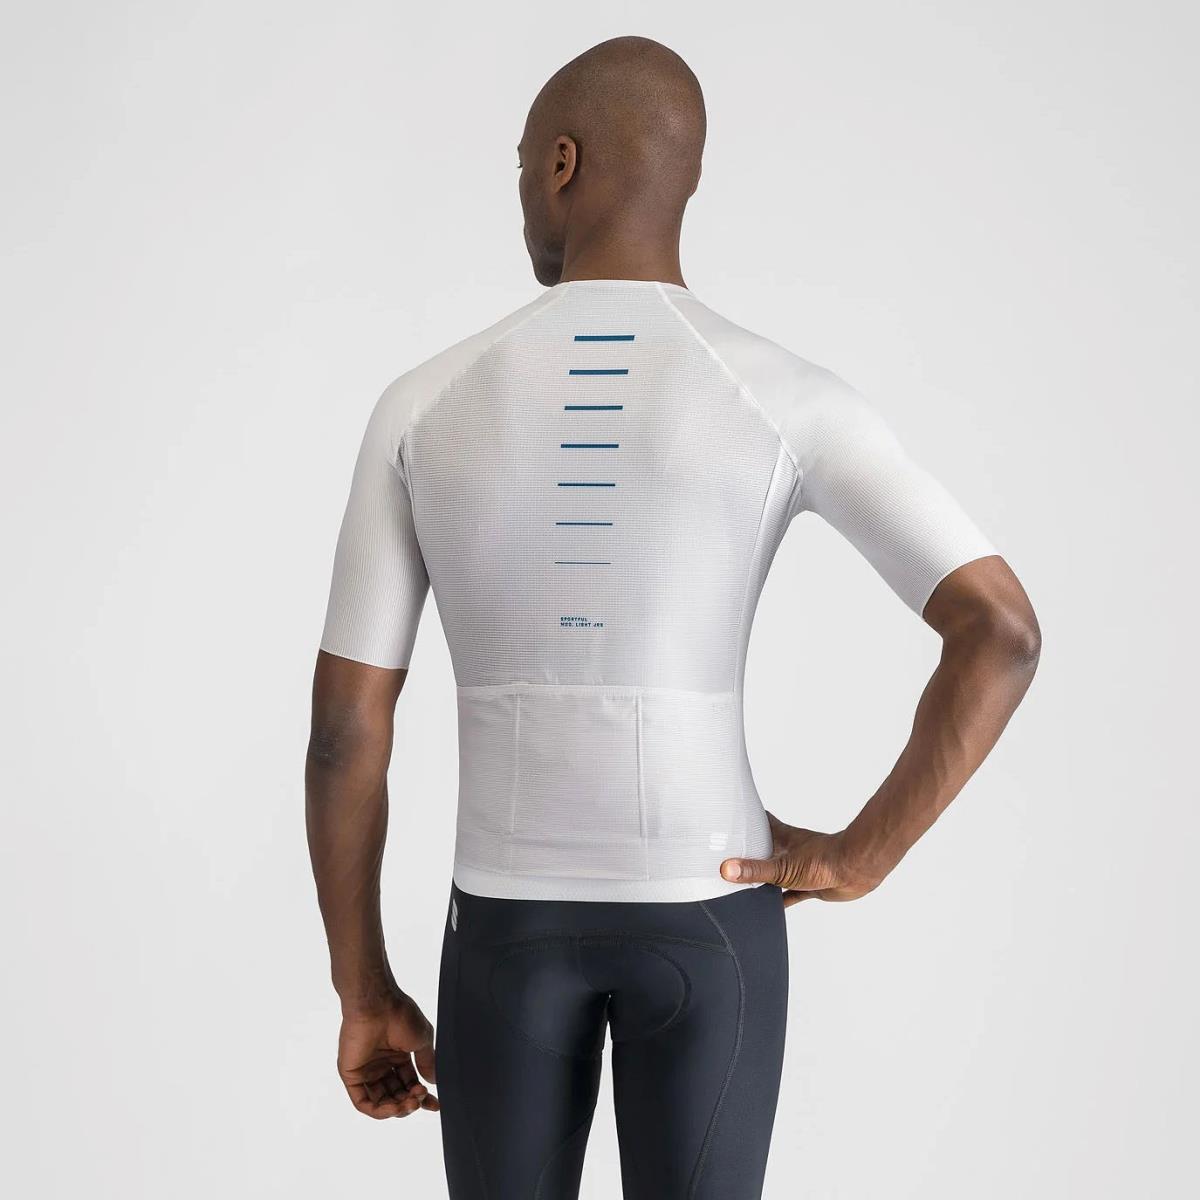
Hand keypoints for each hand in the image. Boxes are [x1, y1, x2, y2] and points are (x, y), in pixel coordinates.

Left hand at [337, 989, 439, 1118]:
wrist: (377, 1005)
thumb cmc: (400, 1015)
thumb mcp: (422, 1040)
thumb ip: (427, 1063)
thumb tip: (433, 1081)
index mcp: (397, 1055)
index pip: (409, 1083)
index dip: (421, 1096)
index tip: (434, 1104)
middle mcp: (381, 1064)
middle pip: (396, 1095)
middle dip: (411, 1102)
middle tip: (421, 1100)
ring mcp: (366, 1071)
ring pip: (381, 1102)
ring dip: (397, 1109)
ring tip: (410, 1104)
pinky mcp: (351, 1076)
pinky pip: (363, 1102)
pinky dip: (379, 1111)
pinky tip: (394, 1108)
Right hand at [720, 811, 883, 907]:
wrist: (855, 870)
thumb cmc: (825, 859)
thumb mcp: (783, 867)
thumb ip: (755, 870)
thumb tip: (727, 869)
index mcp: (783, 838)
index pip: (760, 823)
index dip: (746, 820)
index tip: (730, 819)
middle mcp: (791, 850)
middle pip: (766, 849)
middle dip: (750, 852)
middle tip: (731, 856)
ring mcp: (800, 868)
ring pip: (777, 872)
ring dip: (764, 877)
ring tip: (744, 883)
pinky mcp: (810, 885)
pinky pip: (791, 893)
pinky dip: (781, 899)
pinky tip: (772, 906)